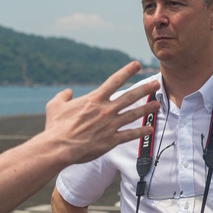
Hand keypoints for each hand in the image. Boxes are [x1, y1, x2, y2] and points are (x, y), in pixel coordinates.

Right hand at [44, 62, 159, 164]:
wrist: (60, 147)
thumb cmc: (56, 127)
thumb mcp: (55, 106)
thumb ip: (62, 96)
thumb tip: (67, 92)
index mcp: (94, 99)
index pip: (114, 81)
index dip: (127, 71)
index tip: (137, 65)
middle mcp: (106, 110)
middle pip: (130, 96)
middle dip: (145, 89)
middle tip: (156, 83)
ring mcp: (110, 125)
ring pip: (133, 114)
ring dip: (147, 108)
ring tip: (157, 104)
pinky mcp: (111, 140)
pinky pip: (130, 134)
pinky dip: (140, 132)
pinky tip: (149, 129)